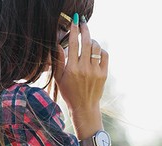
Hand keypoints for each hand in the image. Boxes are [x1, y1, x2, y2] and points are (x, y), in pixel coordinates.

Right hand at [53, 16, 108, 130]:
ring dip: (92, 41)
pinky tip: (95, 52)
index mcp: (72, 69)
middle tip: (83, 23)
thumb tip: (57, 45)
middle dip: (85, 29)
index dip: (74, 31)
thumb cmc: (69, 92)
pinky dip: (100, 51)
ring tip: (88, 42)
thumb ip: (58, 61)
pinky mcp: (104, 74)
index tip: (75, 22)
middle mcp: (84, 69)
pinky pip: (104, 55)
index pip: (74, 44)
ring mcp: (95, 71)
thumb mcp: (59, 78)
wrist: (84, 107)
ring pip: (96, 47)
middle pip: (86, 42)